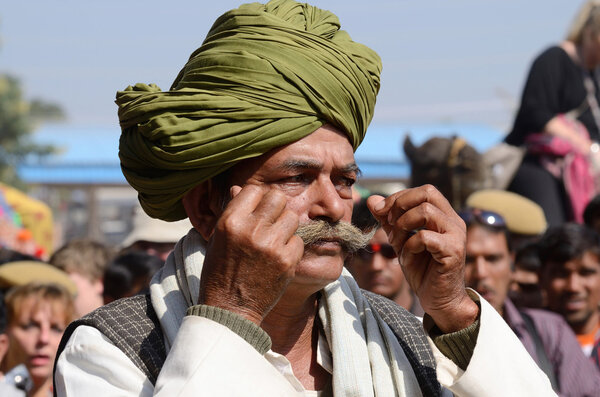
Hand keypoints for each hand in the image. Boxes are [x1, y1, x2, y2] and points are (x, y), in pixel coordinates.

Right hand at [200, 184, 303, 324]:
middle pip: (278, 198)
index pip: (254, 190)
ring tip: (275, 240)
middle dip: (276, 208)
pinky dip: (292, 248)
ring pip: (292, 217)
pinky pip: (299, 241)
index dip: (258, 199)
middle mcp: (251, 229)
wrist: (230, 310)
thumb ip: (232, 212)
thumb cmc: (220, 271)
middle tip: (271, 222)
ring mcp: (271, 245)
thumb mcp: (218, 238)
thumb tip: (239, 188)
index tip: (258, 210)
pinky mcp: (287, 261)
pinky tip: (279, 258)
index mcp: (231, 221)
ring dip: (286, 227)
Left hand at [367, 185, 478, 332]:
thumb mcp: (400, 241)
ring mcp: (456, 236)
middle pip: (427, 193)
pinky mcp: (453, 252)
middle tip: (388, 223)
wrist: (439, 300)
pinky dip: (409, 246)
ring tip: (396, 243)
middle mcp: (454, 221)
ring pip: (425, 212)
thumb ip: (388, 221)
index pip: (423, 191)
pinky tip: (407, 258)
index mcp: (444, 216)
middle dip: (400, 205)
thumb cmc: (422, 270)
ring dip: (402, 226)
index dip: (399, 197)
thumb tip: (371, 199)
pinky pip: (425, 237)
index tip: (381, 212)